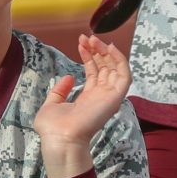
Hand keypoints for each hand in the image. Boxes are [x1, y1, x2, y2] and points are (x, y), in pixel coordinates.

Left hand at [33, 33, 131, 177]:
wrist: (60, 140)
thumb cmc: (53, 128)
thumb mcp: (52, 104)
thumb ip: (60, 91)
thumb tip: (69, 77)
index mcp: (87, 98)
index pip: (94, 72)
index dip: (89, 56)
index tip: (81, 42)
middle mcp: (100, 96)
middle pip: (105, 67)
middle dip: (97, 50)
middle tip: (87, 37)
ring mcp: (108, 97)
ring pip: (115, 69)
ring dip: (107, 52)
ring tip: (95, 40)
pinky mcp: (115, 98)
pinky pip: (125, 76)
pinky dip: (120, 60)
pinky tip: (110, 48)